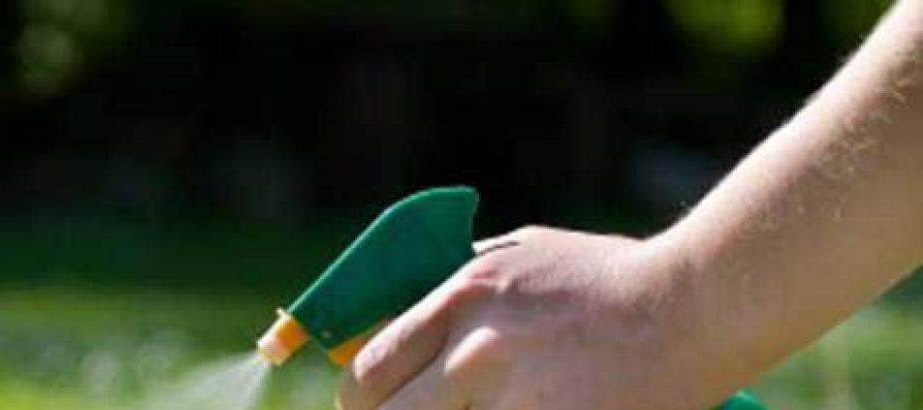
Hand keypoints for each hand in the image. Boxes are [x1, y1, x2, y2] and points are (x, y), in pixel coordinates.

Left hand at [335, 226, 726, 409]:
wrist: (696, 305)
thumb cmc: (610, 278)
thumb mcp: (523, 255)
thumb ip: (459, 283)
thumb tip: (398, 314)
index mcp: (461, 297)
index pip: (370, 367)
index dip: (360, 399)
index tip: (367, 408)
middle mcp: (477, 349)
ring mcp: (518, 398)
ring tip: (485, 405)